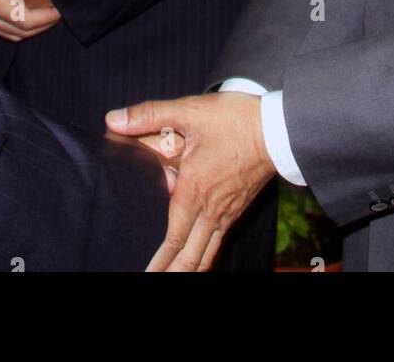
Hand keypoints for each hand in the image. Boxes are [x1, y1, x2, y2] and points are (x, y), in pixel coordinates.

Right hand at [0, 0, 60, 40]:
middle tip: (57, 13)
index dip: (44, 18)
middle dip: (39, 25)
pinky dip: (10, 23)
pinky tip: (22, 9)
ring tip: (44, 13)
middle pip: (14, 31)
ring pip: (3, 31)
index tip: (59, 10)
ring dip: (26, 26)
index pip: (20, 19)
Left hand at [106, 93, 274, 270]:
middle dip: (171, 273)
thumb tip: (114, 120)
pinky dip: (206, 256)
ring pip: (206, 252)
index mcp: (194, 189)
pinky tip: (201, 259)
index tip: (145, 275)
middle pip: (189, 255)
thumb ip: (149, 115)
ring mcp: (227, 211)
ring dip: (189, 270)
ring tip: (175, 279)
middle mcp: (211, 208)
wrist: (280, 128)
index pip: (172, 238)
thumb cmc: (236, 120)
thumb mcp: (189, 111)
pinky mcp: (238, 207)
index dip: (158, 261)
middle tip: (151, 282)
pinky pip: (219, 240)